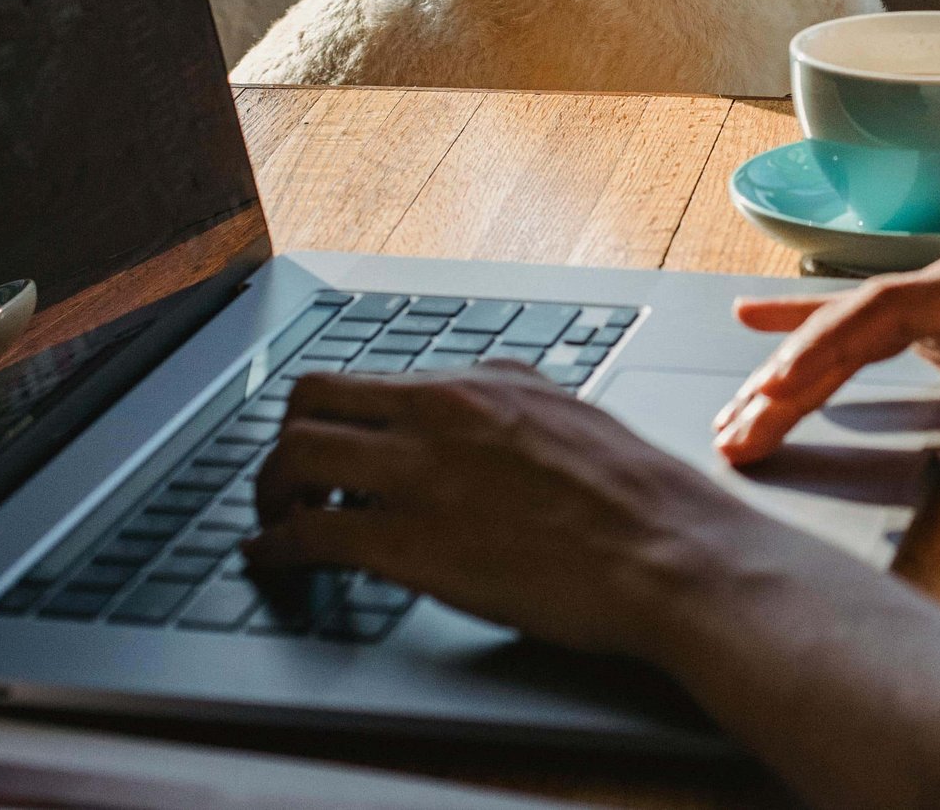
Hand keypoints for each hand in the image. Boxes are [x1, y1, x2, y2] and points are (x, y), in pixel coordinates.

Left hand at [247, 360, 768, 658]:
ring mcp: (420, 474)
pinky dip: (273, 548)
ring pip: (293, 457)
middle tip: (288, 481)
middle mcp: (441, 412)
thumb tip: (490, 399)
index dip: (337, 417)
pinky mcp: (407, 542)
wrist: (670, 554)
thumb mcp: (576, 418)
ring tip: (274, 520)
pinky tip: (271, 562)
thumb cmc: (642, 501)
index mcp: (484, 383)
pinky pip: (306, 534)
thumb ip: (519, 403)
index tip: (331, 447)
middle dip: (286, 441)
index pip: (372, 377)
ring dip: (270, 492)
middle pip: (312, 399)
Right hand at [713, 235, 939, 464]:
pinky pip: (882, 314)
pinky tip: (760, 320)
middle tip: (736, 432)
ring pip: (862, 319)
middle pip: (861, 313)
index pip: (892, 310)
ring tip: (736, 412)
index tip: (775, 402)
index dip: (824, 354)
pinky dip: (820, 318)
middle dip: (790, 372)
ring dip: (796, 364)